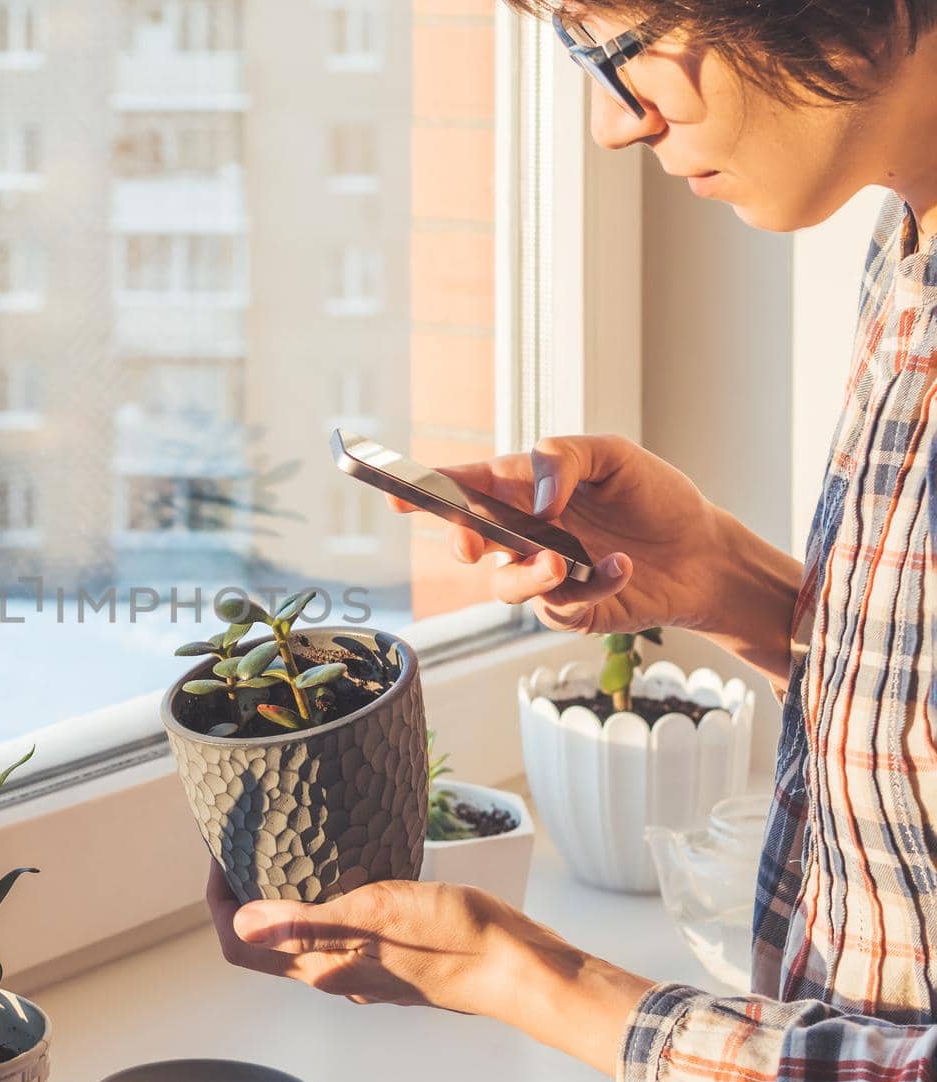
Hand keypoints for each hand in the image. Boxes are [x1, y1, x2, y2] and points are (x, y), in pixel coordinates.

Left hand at [205, 862, 512, 1011]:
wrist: (514, 965)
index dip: (217, 903)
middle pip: (264, 942)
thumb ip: (307, 921)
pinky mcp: (390, 955)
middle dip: (242, 896)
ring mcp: (363, 967)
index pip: (240, 946)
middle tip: (242, 847)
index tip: (217, 857)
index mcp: (322, 966)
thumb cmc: (451, 938)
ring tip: (282, 849)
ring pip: (302, 936)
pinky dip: (320, 900)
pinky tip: (340, 867)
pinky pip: (338, 930)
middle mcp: (335, 972)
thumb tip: (240, 922)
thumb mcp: (373, 916)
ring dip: (280, 898)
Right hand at [389, 434, 725, 636]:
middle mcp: (521, 535)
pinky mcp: (570, 611)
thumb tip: (537, 503)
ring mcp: (542, 576)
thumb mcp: (613, 453)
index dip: (422, 490)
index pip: (462, 487)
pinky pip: (562, 606)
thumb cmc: (652, 497)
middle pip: (467, 542)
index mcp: (521, 490)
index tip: (393, 492)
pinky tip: (622, 566)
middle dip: (459, 544)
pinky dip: (594, 584)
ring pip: (505, 585)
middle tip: (472, 545)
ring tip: (563, 563)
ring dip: (528, 575)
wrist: (705, 551)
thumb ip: (564, 458)